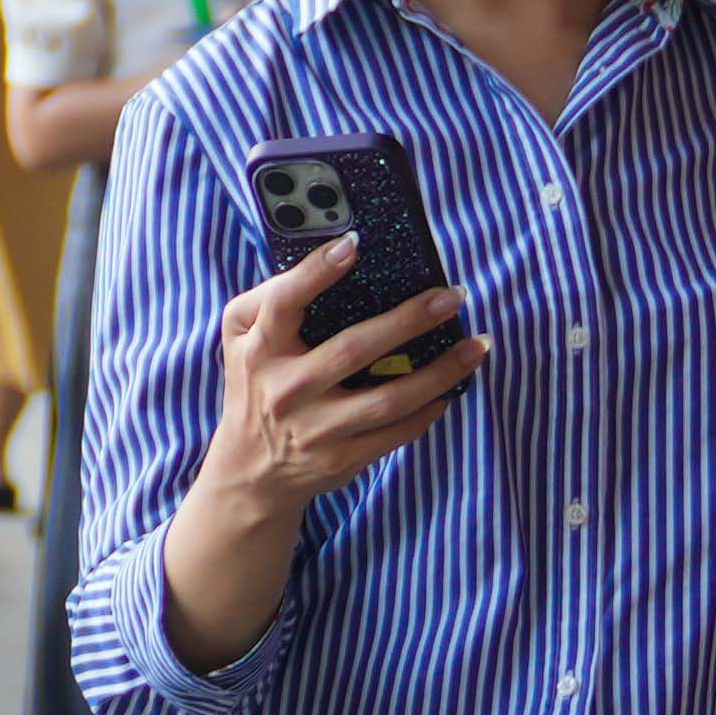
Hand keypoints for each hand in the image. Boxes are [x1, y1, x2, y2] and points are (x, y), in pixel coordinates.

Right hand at [204, 239, 483, 514]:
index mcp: (258, 350)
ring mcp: (314, 429)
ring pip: (387, 399)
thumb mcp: (240, 337)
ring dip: (440, 372)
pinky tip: (453, 387)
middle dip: (408, 320)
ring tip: (475, 346)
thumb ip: (270, 298)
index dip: (315, 272)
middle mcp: (285, 390)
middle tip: (452, 296)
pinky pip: (396, 433)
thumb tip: (332, 259)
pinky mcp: (340, 459)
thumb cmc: (255, 383)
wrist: (251, 470)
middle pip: (352, 350)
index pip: (283, 303)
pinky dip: (430, 409)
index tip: (354, 244)